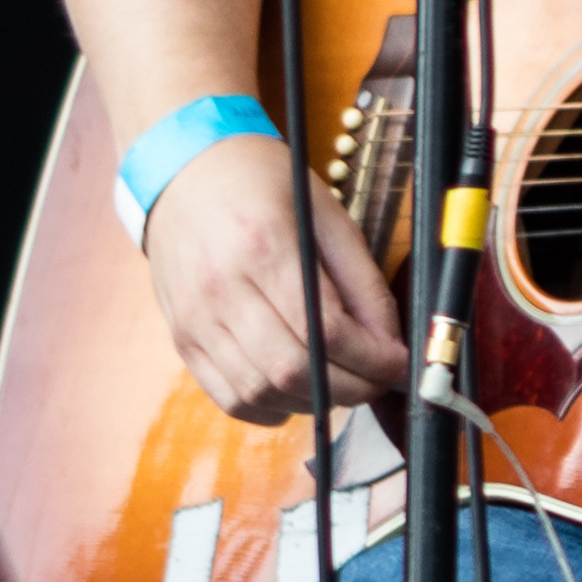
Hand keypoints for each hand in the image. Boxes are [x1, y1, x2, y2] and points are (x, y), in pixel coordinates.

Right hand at [141, 131, 408, 423]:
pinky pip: (228, 397)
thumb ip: (360, 279)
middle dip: (350, 388)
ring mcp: (196, 319)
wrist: (185, 173)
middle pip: (293, 370)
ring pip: (260, 392)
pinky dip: (270, 408)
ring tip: (343, 384)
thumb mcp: (326, 213)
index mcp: (265, 249)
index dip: (372, 359)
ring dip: (313, 402)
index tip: (398, 363)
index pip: (326, 330)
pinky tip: (297, 393)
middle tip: (378, 380)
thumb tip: (389, 340)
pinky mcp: (183, 339)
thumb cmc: (260, 184)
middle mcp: (223, 289)